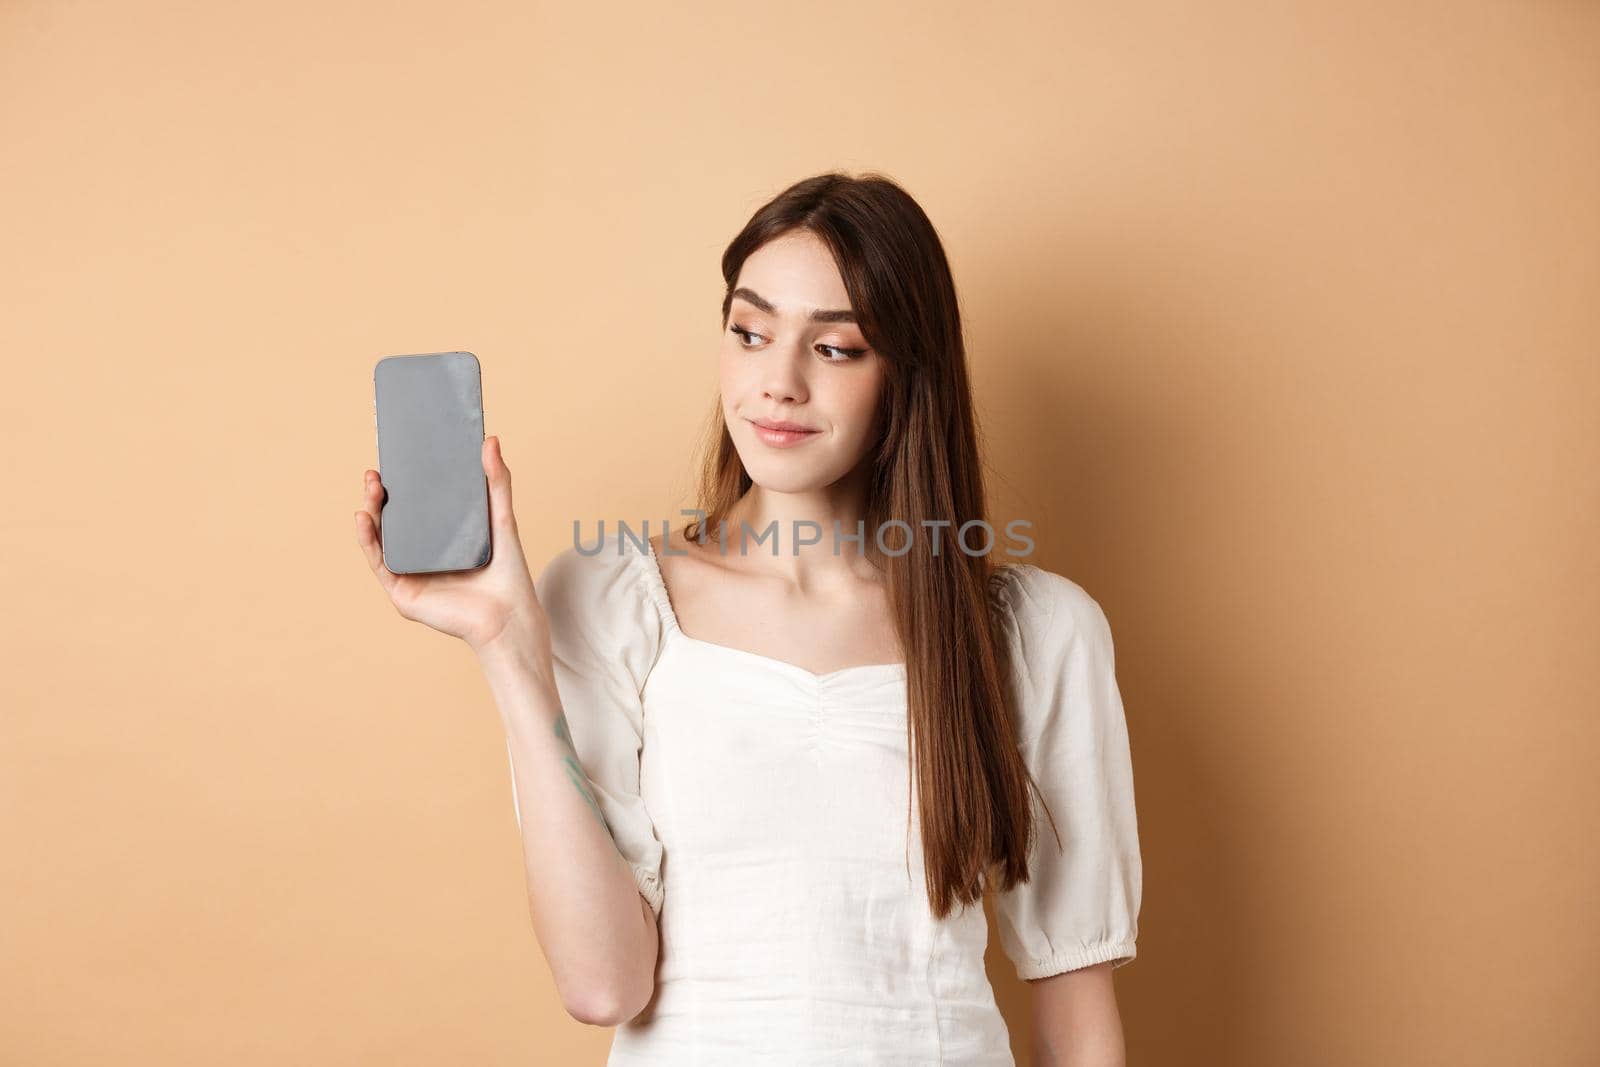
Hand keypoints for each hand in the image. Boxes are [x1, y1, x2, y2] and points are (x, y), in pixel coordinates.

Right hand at [354, 435, 550, 657]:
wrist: (510, 616)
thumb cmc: (509, 575)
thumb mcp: (502, 519)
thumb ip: (496, 482)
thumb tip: (492, 440)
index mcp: (443, 539)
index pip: (416, 507)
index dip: (401, 484)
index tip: (394, 460)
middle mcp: (423, 555)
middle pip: (392, 521)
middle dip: (378, 495)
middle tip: (376, 473)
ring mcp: (411, 574)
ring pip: (380, 539)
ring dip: (369, 512)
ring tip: (371, 488)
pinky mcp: (403, 592)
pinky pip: (379, 562)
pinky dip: (368, 540)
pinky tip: (364, 519)